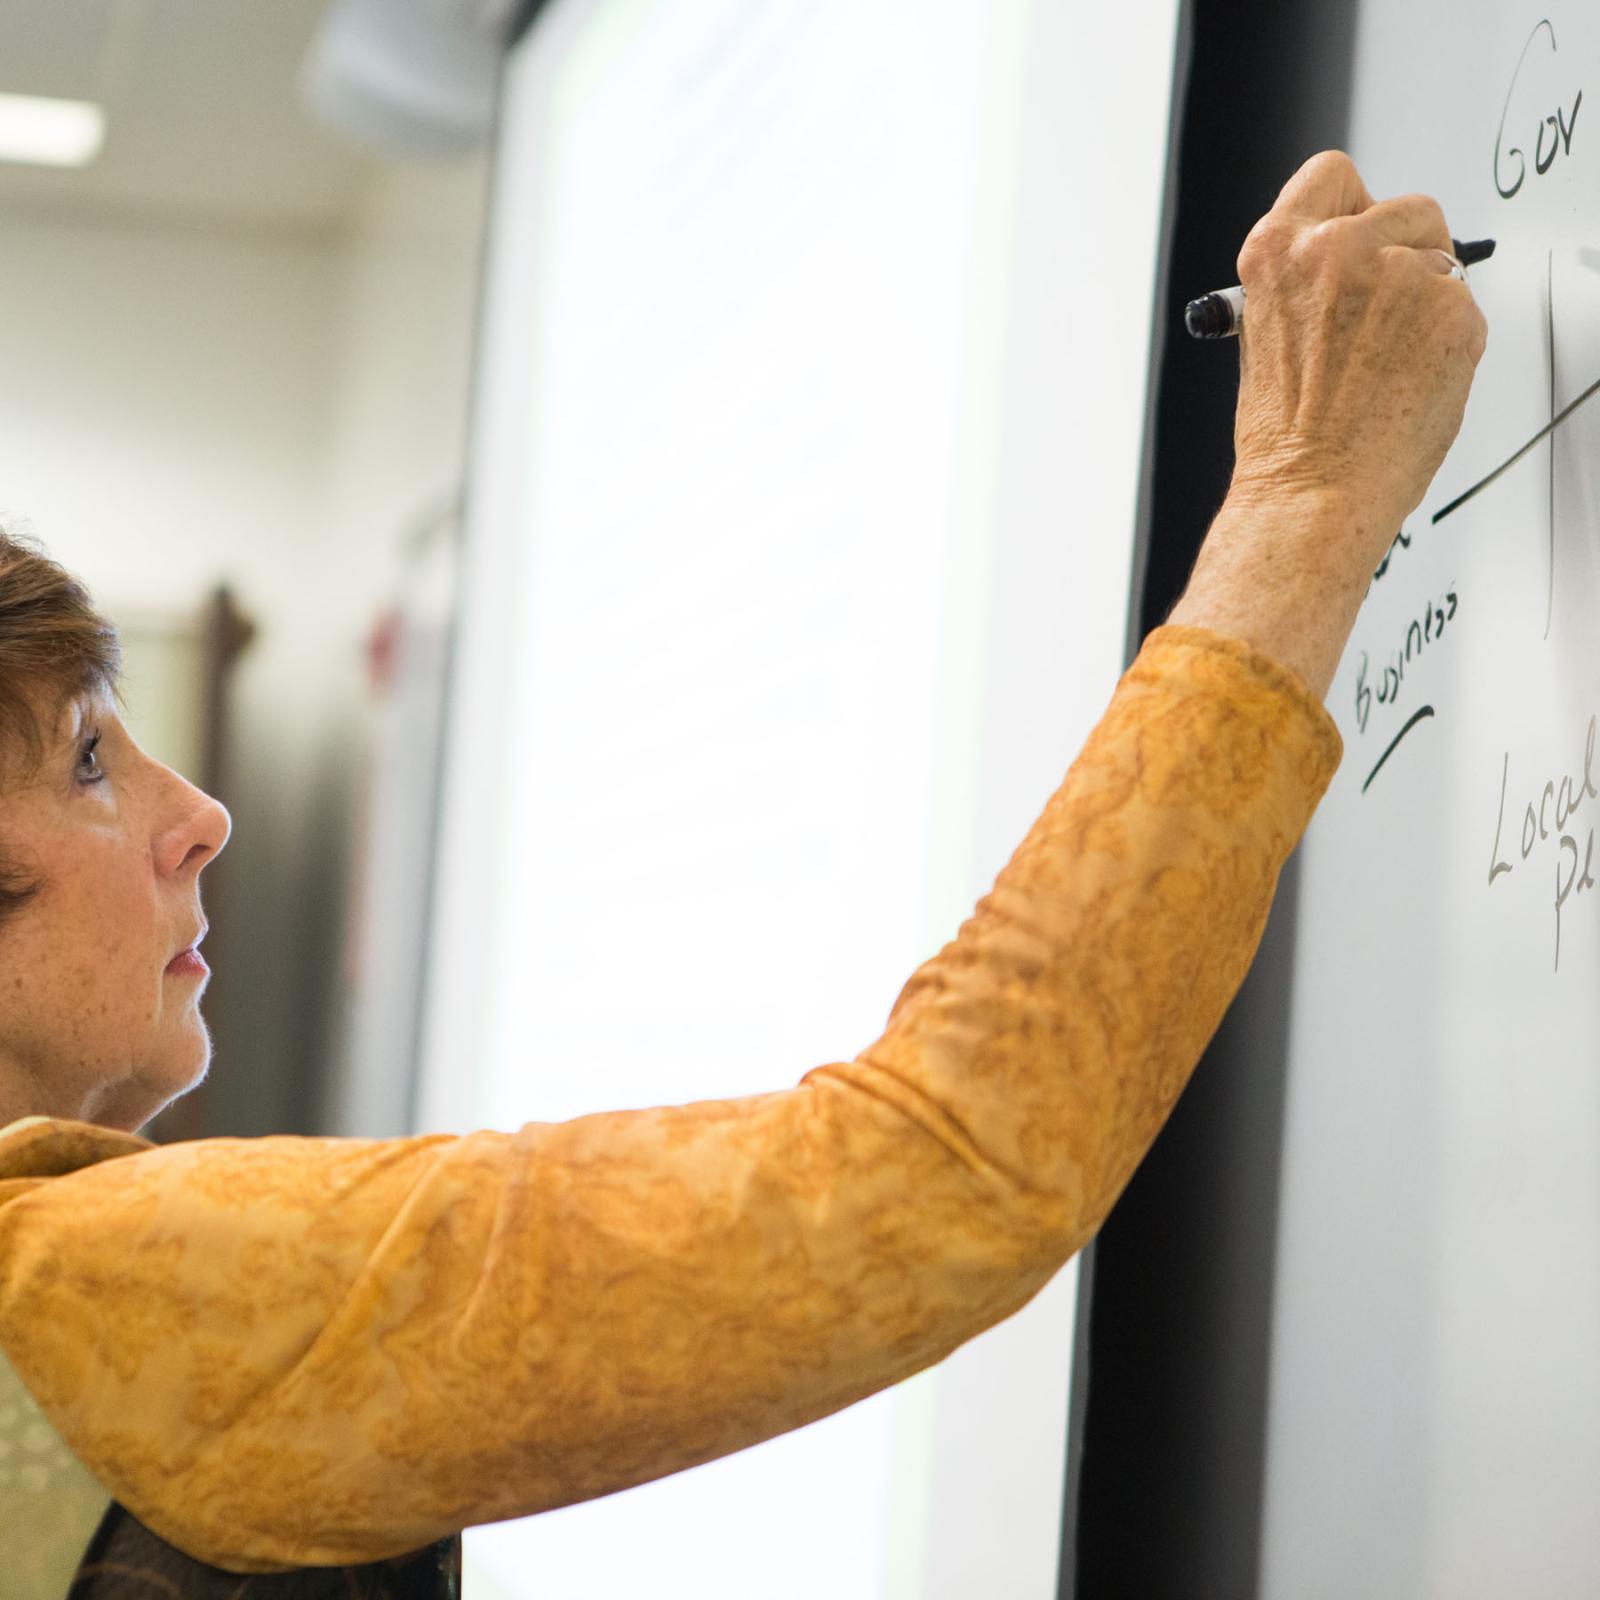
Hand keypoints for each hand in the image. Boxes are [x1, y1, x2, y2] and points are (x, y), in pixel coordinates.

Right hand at [1166, 151, 1487, 700]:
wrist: (1311, 495)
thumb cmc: (1286, 440)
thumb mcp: (1267, 340)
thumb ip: (1307, 287)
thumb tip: (1354, 267)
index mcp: (1278, 250)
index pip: (1332, 176)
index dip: (1350, 209)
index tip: (1355, 238)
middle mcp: (1338, 248)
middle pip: (1405, 208)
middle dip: (1402, 255)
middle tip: (1378, 324)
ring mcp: (1400, 275)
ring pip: (1442, 259)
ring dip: (1426, 302)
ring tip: (1385, 365)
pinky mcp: (1453, 311)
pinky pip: (1464, 309)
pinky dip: (1447, 344)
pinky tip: (1410, 383)